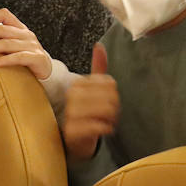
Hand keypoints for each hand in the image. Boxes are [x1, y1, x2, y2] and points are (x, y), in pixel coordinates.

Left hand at [0, 7, 52, 79]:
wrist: (47, 72)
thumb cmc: (25, 58)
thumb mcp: (12, 46)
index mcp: (19, 28)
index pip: (5, 14)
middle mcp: (26, 34)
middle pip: (2, 30)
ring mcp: (32, 46)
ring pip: (7, 43)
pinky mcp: (37, 58)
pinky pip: (19, 57)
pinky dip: (5, 60)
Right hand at [60, 44, 119, 162]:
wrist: (75, 140)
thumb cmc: (87, 113)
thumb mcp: (93, 89)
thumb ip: (98, 68)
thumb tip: (99, 45)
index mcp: (78, 83)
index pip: (109, 83)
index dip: (115, 95)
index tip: (108, 103)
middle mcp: (72, 96)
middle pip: (110, 97)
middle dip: (114, 108)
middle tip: (109, 115)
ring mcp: (70, 113)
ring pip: (105, 110)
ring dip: (111, 120)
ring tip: (106, 122)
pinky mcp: (72, 130)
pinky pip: (98, 126)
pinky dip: (106, 129)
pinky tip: (103, 130)